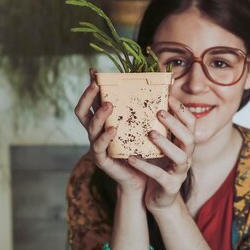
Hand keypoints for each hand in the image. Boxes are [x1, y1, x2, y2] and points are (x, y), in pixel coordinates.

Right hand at [74, 69, 146, 192]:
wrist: (144, 177)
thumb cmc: (144, 148)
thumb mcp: (144, 125)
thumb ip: (147, 107)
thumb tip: (167, 82)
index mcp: (103, 123)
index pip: (91, 102)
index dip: (90, 87)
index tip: (93, 71)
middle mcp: (96, 133)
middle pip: (82, 112)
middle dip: (87, 97)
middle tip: (96, 85)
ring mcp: (97, 146)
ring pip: (91, 128)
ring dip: (99, 115)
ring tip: (109, 106)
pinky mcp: (102, 160)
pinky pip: (99, 147)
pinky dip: (105, 138)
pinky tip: (113, 130)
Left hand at [127, 95, 195, 210]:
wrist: (160, 199)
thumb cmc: (158, 167)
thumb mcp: (161, 147)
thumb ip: (160, 128)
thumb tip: (151, 102)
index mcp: (184, 146)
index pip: (191, 124)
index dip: (182, 111)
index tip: (169, 98)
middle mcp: (187, 157)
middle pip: (189, 138)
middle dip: (175, 124)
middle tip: (159, 112)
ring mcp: (180, 173)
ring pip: (180, 157)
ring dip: (166, 144)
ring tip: (150, 133)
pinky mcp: (170, 186)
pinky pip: (159, 175)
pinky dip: (145, 166)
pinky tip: (131, 158)